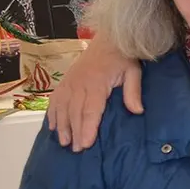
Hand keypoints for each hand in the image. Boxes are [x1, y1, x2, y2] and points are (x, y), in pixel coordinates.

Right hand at [47, 33, 142, 151]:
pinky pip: (56, 99)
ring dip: (62, 126)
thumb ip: (133, 91)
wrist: (108, 39)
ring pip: (63, 107)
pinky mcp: (65, 80)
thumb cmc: (123, 57)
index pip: (91, 110)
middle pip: (75, 112)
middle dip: (75, 132)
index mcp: (96, 83)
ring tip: (63, 142)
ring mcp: (70, 82)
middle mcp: (79, 84)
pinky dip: (53, 113)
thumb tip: (137, 111)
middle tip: (75, 150)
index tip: (86, 144)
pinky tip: (52, 126)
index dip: (88, 128)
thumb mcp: (133, 71)